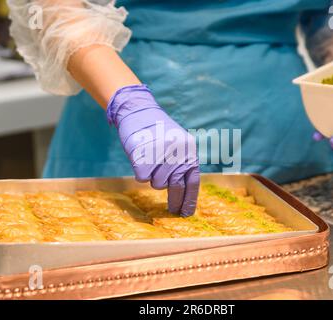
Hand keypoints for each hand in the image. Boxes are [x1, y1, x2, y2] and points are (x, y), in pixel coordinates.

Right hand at [107, 84, 199, 216]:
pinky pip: (142, 179)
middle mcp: (177, 155)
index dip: (190, 200)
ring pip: (157, 184)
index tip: (187, 214)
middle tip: (172, 210)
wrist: (139, 112)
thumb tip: (184, 193)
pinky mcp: (143, 159)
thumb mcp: (178, 144)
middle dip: (174, 201)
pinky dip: (140, 171)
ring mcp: (161, 157)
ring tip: (151, 159)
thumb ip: (183, 164)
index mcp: (189, 152)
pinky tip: (141, 158)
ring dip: (153, 177)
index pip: (192, 182)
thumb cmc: (158, 131)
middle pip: (175, 188)